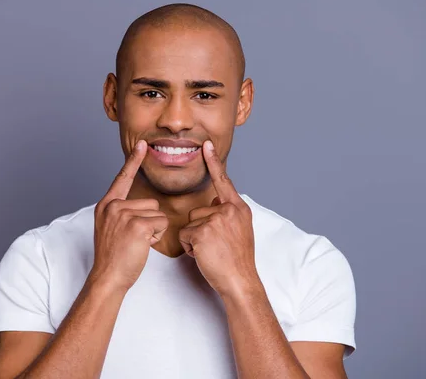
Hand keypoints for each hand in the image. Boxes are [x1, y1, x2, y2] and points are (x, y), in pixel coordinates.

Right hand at [91, 140, 167, 290]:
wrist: (108, 276)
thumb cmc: (113, 257)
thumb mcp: (111, 228)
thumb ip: (122, 213)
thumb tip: (143, 207)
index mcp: (106, 205)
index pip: (122, 178)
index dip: (134, 161)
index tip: (143, 144)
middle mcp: (113, 206)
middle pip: (150, 202)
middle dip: (150, 221)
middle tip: (134, 239)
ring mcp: (124, 214)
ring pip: (157, 213)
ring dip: (154, 229)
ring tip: (137, 242)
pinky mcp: (137, 224)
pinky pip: (161, 223)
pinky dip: (157, 236)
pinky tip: (142, 245)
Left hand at [178, 141, 259, 297]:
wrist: (240, 281)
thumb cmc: (237, 260)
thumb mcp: (240, 230)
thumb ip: (229, 214)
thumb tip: (216, 203)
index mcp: (238, 208)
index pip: (223, 181)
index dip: (214, 163)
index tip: (206, 145)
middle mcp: (229, 210)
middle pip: (198, 210)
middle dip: (200, 229)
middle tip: (215, 245)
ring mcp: (216, 220)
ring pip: (190, 222)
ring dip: (194, 238)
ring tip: (210, 250)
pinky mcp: (203, 232)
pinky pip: (185, 234)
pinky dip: (189, 247)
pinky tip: (203, 255)